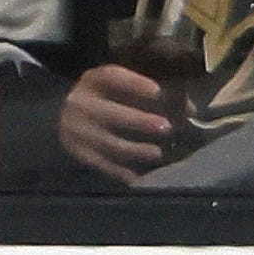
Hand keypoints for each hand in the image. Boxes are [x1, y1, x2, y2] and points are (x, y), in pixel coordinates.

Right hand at [59, 62, 175, 180]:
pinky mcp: (75, 150)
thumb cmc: (107, 97)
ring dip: (133, 149)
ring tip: (157, 153)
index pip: (113, 78)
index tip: (157, 91)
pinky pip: (98, 162)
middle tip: (166, 128)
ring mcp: (74, 129)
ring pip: (106, 142)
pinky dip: (117, 170)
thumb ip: (151, 92)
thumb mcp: (121, 86)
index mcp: (94, 80)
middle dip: (139, 122)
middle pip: (110, 114)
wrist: (65, 114)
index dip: (134, 84)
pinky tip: (135, 176)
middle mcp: (79, 103)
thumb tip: (188, 110)